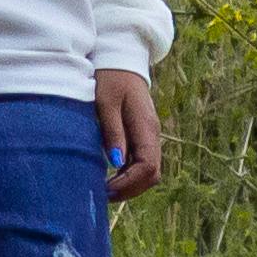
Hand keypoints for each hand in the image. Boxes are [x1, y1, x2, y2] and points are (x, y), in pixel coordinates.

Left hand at [95, 68, 163, 202]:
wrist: (120, 60)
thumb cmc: (109, 79)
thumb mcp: (106, 103)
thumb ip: (113, 132)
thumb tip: (117, 163)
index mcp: (146, 127)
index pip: (148, 167)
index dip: (129, 184)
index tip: (106, 190)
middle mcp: (152, 135)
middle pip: (152, 175)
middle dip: (130, 189)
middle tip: (104, 195)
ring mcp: (148, 136)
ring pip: (148, 171)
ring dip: (130, 184)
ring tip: (105, 189)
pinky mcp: (141, 136)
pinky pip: (141, 163)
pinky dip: (128, 175)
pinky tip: (110, 177)